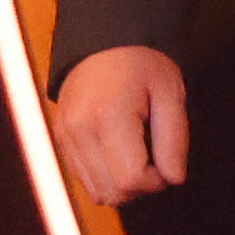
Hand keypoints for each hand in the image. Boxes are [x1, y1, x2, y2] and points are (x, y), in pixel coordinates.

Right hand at [50, 45, 188, 205]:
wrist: (103, 42)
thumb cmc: (142, 64)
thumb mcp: (170, 92)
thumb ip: (174, 138)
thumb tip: (174, 179)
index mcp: (108, 117)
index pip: (130, 180)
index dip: (156, 181)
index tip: (168, 162)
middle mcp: (79, 131)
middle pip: (111, 193)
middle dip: (140, 187)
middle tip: (156, 160)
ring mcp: (65, 138)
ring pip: (96, 192)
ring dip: (123, 186)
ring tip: (139, 155)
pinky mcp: (60, 141)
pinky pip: (84, 179)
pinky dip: (107, 177)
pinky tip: (121, 154)